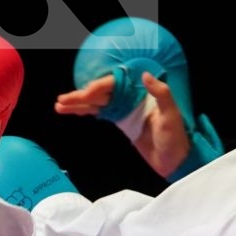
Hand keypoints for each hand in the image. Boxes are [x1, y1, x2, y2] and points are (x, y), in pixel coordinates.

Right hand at [53, 72, 190, 177]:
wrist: (175, 160)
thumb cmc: (175, 137)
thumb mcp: (171, 115)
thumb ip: (161, 93)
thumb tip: (145, 75)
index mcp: (140, 93)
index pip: (113, 86)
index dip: (96, 89)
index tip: (84, 95)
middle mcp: (130, 98)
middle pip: (100, 94)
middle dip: (80, 96)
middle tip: (61, 100)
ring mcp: (125, 111)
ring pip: (97, 104)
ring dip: (78, 104)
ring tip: (60, 106)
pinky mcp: (122, 123)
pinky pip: (101, 113)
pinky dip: (87, 112)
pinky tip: (74, 112)